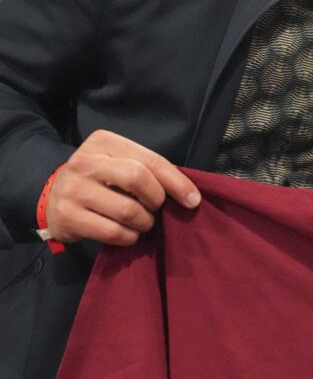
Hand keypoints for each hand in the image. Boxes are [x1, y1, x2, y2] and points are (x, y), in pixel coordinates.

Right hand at [45, 130, 200, 245]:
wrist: (53, 196)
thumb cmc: (98, 179)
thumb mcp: (118, 163)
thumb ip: (147, 170)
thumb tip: (188, 194)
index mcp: (103, 142)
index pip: (149, 159)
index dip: (176, 181)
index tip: (193, 199)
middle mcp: (85, 162)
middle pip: (137, 179)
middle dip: (156, 199)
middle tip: (155, 208)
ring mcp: (74, 189)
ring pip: (127, 210)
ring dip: (144, 222)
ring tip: (142, 222)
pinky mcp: (68, 216)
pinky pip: (113, 232)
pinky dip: (129, 237)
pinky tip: (128, 233)